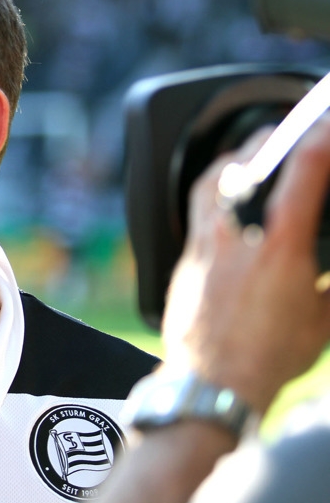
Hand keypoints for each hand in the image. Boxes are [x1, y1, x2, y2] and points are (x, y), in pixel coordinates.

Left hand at [163, 117, 329, 413]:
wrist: (210, 382)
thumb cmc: (266, 357)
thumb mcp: (325, 319)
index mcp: (281, 246)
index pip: (306, 170)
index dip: (322, 136)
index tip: (329, 120)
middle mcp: (239, 234)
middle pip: (254, 160)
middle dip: (281, 137)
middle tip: (301, 133)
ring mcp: (207, 240)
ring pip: (217, 174)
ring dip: (244, 154)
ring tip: (264, 150)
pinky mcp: (187, 252)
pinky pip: (197, 200)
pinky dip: (215, 182)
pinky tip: (225, 183)